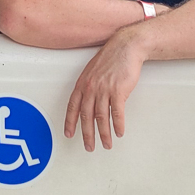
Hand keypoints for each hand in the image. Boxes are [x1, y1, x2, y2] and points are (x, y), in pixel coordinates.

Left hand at [64, 26, 147, 150]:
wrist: (125, 47)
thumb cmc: (111, 58)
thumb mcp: (93, 72)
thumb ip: (89, 87)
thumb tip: (90, 104)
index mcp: (82, 83)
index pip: (72, 106)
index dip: (70, 122)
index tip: (69, 134)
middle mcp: (90, 87)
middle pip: (86, 116)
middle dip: (87, 134)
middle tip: (89, 146)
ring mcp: (104, 89)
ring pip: (101, 118)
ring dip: (104, 134)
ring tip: (107, 144)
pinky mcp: (118, 91)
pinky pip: (117, 113)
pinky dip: (118, 125)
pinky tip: (119, 133)